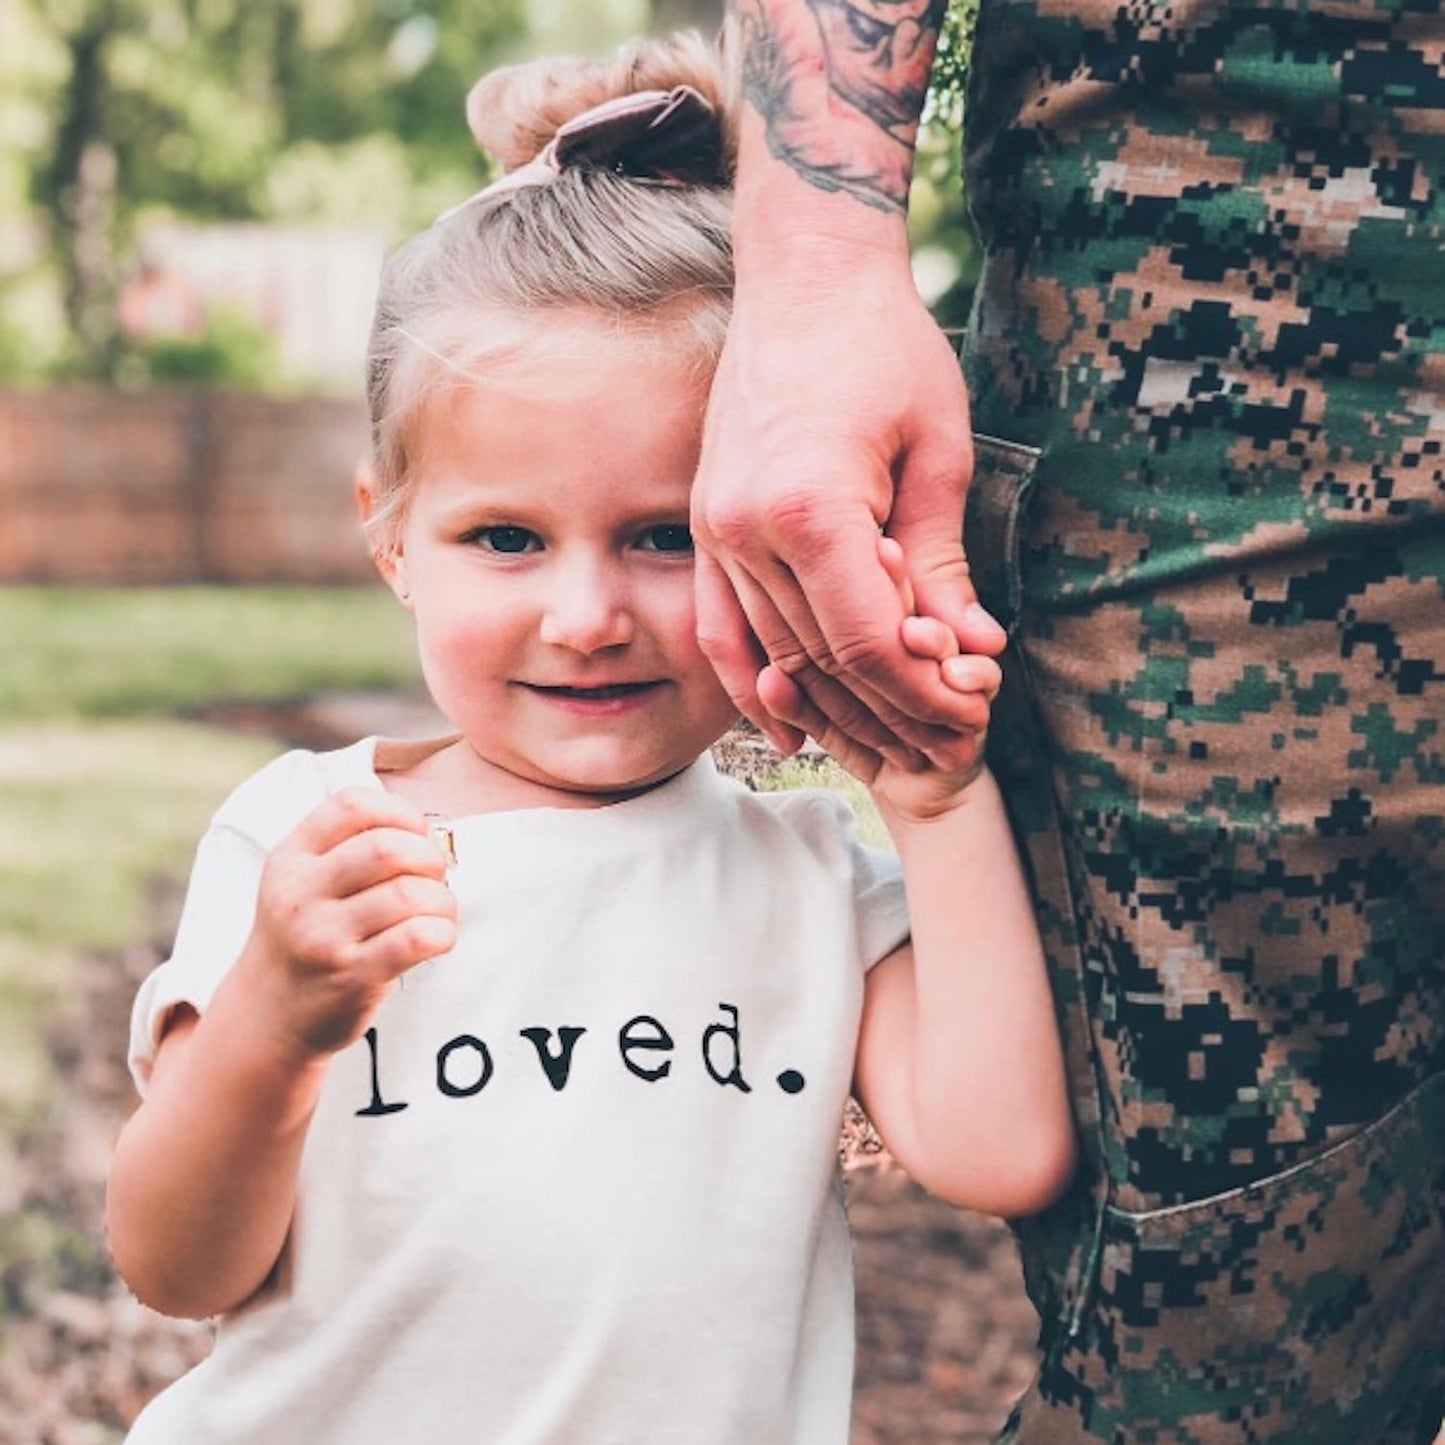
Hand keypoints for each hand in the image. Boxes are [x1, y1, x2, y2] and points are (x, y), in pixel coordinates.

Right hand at [242, 789, 456, 1059]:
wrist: (268, 1014)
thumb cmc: (307, 937)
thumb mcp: (305, 881)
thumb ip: (351, 847)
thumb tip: (431, 833)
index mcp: (293, 857)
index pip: (353, 804)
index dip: (400, 812)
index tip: (416, 835)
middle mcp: (301, 893)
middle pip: (386, 847)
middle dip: (428, 856)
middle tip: (432, 878)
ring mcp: (324, 936)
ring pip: (408, 894)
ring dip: (442, 899)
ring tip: (436, 911)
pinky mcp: (352, 975)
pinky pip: (417, 938)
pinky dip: (442, 932)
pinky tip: (436, 938)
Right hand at [692, 246, 1005, 769]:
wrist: (804, 277)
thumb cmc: (884, 348)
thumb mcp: (939, 453)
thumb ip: (943, 563)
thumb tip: (967, 651)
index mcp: (812, 507)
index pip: (867, 641)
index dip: (922, 691)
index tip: (970, 711)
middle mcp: (747, 530)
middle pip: (820, 660)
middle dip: (889, 709)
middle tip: (945, 738)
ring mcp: (715, 531)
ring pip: (772, 656)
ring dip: (833, 706)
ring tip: (889, 736)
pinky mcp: (706, 527)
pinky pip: (720, 628)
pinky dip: (752, 683)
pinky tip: (787, 726)